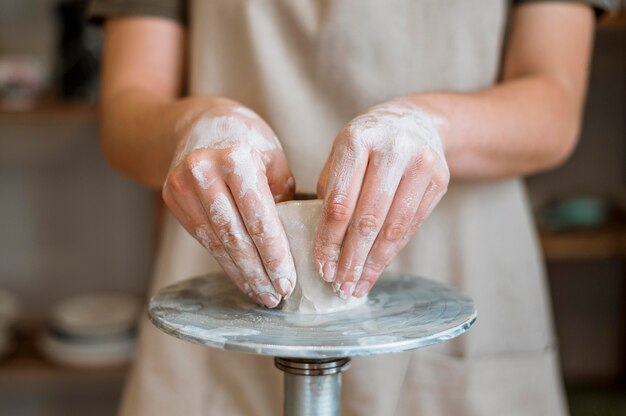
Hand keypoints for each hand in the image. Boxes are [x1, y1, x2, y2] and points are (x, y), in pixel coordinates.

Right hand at [162, 100, 295, 307]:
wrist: (198, 124)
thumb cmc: (247, 140)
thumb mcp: (273, 159)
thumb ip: (281, 198)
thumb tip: (294, 244)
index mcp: (235, 157)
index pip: (259, 216)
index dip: (274, 253)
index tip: (289, 281)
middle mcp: (203, 170)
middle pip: (235, 234)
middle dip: (258, 271)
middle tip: (276, 295)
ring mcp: (182, 185)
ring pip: (217, 242)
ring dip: (241, 273)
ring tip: (262, 294)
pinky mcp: (172, 199)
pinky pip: (204, 238)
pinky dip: (225, 261)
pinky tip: (242, 277)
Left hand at [315, 99, 449, 298]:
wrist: (416, 121)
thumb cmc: (368, 143)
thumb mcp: (342, 153)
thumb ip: (331, 191)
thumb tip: (324, 246)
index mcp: (357, 139)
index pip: (339, 202)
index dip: (329, 240)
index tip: (322, 266)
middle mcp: (392, 149)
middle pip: (368, 218)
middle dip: (351, 258)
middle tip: (339, 285)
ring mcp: (421, 163)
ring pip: (394, 227)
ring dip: (373, 263)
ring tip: (357, 285)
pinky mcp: (440, 178)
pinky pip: (412, 225)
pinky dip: (392, 252)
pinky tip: (377, 269)